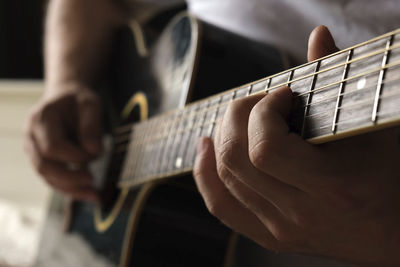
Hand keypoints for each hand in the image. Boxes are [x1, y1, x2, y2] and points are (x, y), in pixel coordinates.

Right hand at [25, 83, 101, 201]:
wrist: (66, 98)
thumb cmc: (79, 101)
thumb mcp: (91, 104)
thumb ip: (92, 126)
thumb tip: (94, 151)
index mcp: (41, 119)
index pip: (53, 146)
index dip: (74, 156)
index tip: (96, 155)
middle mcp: (31, 136)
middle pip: (43, 165)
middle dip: (69, 178)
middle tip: (93, 181)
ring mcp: (33, 150)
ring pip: (46, 177)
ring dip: (70, 189)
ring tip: (94, 194)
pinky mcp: (41, 160)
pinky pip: (52, 179)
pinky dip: (69, 188)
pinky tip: (88, 193)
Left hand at [194, 26, 399, 264]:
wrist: (392, 232)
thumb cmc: (385, 176)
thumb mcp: (369, 126)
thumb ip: (338, 79)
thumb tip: (318, 36)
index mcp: (331, 187)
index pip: (265, 148)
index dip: (264, 112)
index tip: (282, 96)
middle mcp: (300, 213)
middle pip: (236, 159)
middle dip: (238, 117)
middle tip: (259, 103)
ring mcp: (281, 229)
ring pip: (224, 178)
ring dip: (222, 137)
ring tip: (238, 118)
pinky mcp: (269, 237)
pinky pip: (221, 206)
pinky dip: (205, 174)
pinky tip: (205, 148)